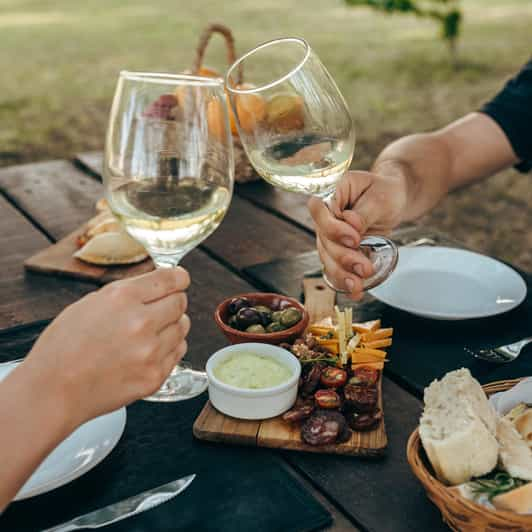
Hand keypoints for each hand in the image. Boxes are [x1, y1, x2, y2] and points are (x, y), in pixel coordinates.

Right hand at [22, 267, 190, 427]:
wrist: (53, 391)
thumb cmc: (64, 347)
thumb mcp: (90, 304)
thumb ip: (127, 294)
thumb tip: (156, 286)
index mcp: (122, 298)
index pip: (170, 279)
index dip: (178, 277)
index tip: (180, 279)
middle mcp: (141, 322)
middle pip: (181, 302)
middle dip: (173, 302)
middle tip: (161, 308)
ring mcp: (150, 352)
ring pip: (183, 327)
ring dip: (172, 325)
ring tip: (151, 332)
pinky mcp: (155, 376)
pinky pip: (178, 352)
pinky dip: (169, 348)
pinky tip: (149, 350)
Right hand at [308, 170, 406, 298]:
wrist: (394, 199)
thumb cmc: (386, 191)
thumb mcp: (381, 197)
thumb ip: (365, 212)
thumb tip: (353, 226)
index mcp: (333, 192)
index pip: (320, 210)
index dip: (333, 228)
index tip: (355, 238)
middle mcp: (326, 215)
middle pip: (323, 239)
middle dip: (343, 257)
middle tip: (365, 267)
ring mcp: (330, 234)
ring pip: (327, 257)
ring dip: (342, 274)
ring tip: (357, 285)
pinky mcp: (338, 250)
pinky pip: (335, 266)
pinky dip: (344, 281)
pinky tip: (354, 292)